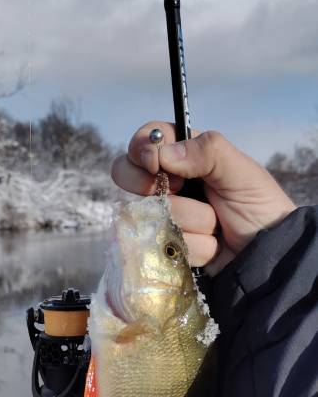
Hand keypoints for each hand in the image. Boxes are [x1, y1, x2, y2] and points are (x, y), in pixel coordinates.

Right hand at [111, 122, 295, 272]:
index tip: (154, 163)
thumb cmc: (260, 207)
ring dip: (194, 224)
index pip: (146, 141)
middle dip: (155, 190)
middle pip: (128, 176)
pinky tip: (214, 247)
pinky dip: (196, 248)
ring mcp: (165, 217)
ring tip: (219, 226)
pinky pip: (165, 245)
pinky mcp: (166, 247)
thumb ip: (208, 152)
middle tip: (180, 192)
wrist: (269, 255)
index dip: (142, 150)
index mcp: (186, 156)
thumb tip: (164, 154)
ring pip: (153, 215)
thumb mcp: (242, 172)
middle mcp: (169, 184)